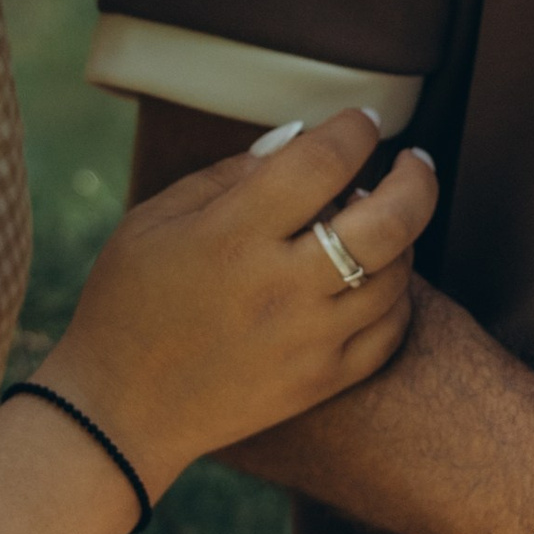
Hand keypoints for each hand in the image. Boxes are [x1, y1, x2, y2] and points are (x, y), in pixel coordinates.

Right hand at [42, 110, 435, 490]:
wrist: (118, 412)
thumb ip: (229, 174)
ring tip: (382, 220)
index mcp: (231, 236)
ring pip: (395, 275)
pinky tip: (379, 277)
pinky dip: (397, 296)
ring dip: (402, 236)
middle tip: (414, 161)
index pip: (321, 162)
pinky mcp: (319, 383)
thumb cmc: (128, 303)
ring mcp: (306, 341)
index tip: (361, 121)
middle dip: (415, 179)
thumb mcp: (154, 220)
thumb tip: (298, 139)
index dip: (354, 130)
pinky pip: (389, 332)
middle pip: (386, 221)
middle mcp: (278, 287)